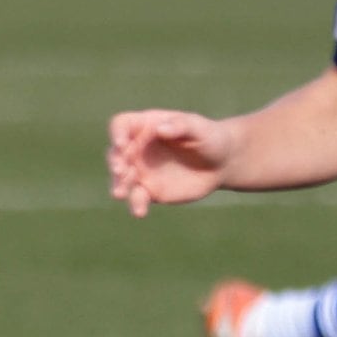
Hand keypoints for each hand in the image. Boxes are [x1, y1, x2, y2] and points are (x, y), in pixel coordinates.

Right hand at [108, 111, 233, 215]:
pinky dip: (136, 204)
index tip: (122, 143)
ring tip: (119, 193)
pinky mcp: (149, 191)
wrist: (221, 164)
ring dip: (118, 185)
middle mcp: (138, 148)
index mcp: (146, 126)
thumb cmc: (210, 138)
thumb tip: (159, 129)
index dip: (117, 133)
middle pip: (115, 153)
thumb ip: (180, 126)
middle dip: (115, 162)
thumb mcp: (199, 128)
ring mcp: (141, 170)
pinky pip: (137, 198)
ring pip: (121, 178)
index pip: (122, 125)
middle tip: (120, 171)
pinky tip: (140, 212)